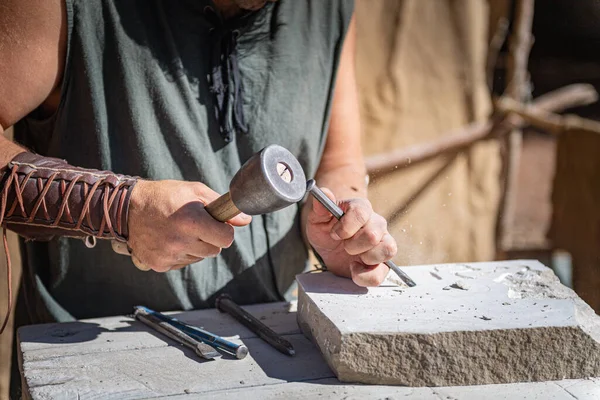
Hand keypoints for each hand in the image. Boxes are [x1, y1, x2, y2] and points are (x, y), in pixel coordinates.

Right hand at [127, 180, 250, 271]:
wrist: (126, 208)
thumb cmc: (165, 195)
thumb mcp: (194, 191)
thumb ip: (221, 206)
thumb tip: (245, 220)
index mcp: (192, 222)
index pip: (226, 239)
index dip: (224, 231)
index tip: (217, 225)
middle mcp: (180, 242)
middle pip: (214, 251)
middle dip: (210, 239)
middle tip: (197, 226)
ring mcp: (169, 256)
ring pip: (198, 257)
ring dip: (195, 246)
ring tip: (179, 230)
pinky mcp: (159, 265)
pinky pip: (182, 263)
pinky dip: (180, 254)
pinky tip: (168, 239)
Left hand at [305, 188, 396, 286]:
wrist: (329, 249)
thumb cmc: (325, 230)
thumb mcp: (317, 220)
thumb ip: (320, 207)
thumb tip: (324, 192)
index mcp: (361, 209)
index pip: (361, 212)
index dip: (345, 226)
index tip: (334, 234)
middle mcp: (377, 224)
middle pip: (373, 234)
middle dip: (352, 244)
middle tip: (344, 246)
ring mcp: (383, 243)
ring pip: (387, 249)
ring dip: (365, 258)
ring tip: (352, 257)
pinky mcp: (383, 263)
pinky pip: (383, 272)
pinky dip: (365, 276)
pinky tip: (354, 269)